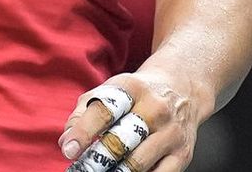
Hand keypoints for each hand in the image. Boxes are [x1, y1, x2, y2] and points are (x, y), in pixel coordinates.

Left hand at [59, 71, 209, 171]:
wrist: (184, 88)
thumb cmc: (139, 94)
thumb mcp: (112, 90)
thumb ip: (84, 112)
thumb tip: (67, 143)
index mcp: (133, 88)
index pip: (105, 111)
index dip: (83, 132)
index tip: (69, 150)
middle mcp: (156, 109)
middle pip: (121, 141)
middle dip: (97, 159)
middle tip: (83, 169)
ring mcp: (171, 133)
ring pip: (137, 164)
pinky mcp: (182, 154)